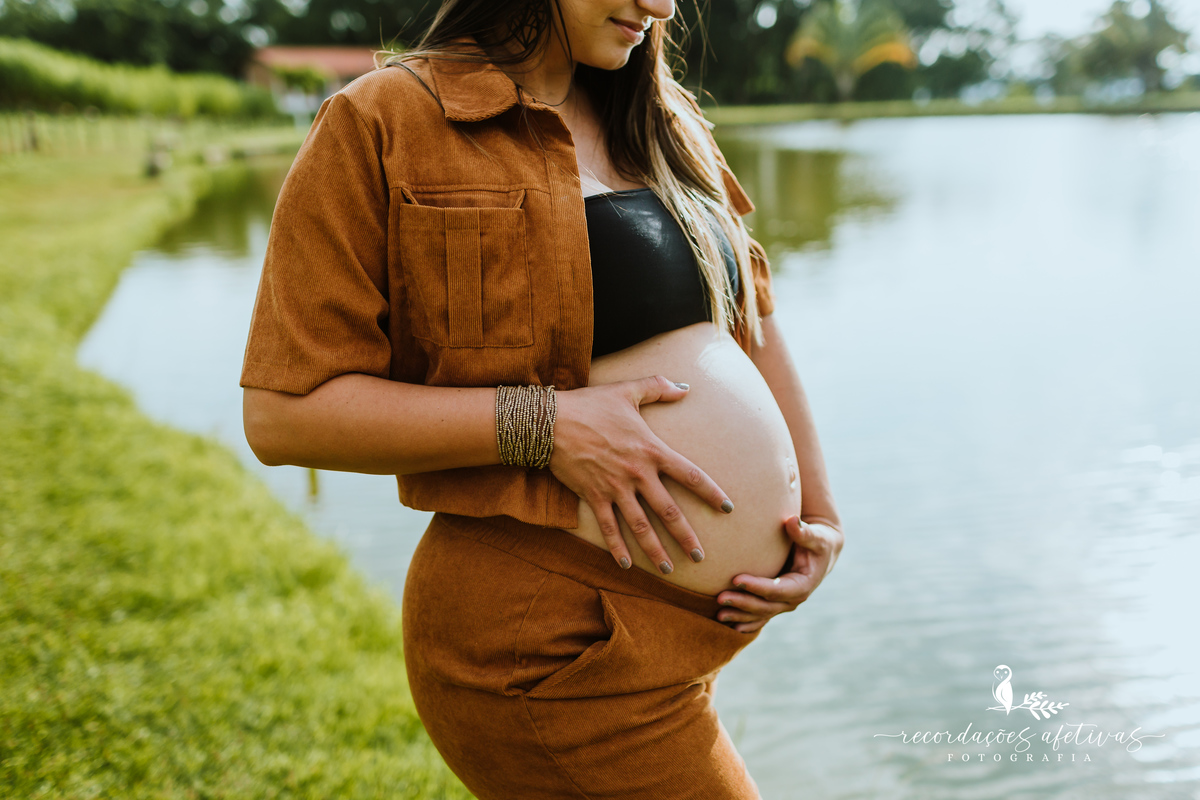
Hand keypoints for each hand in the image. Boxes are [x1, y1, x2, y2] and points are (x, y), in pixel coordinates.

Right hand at [549, 376, 733, 573]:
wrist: (550, 422)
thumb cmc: (590, 404)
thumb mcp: (627, 390)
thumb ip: (658, 388)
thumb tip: (685, 388)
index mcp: (651, 450)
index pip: (691, 475)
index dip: (712, 493)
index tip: (728, 508)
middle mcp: (637, 474)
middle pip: (669, 511)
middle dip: (686, 537)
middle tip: (700, 557)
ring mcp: (615, 488)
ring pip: (641, 526)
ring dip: (655, 550)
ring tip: (668, 570)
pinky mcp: (593, 497)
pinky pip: (608, 528)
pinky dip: (617, 547)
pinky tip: (626, 564)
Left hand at [716, 516, 843, 632]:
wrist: (821, 554)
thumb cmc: (818, 542)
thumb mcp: (816, 537)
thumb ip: (804, 532)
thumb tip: (792, 520)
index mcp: (803, 585)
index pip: (777, 590)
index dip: (757, 586)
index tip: (736, 579)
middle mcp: (794, 599)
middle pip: (766, 606)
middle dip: (743, 603)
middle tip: (720, 598)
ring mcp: (784, 604)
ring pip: (760, 614)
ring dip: (739, 615)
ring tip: (718, 614)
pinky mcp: (776, 604)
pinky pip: (760, 618)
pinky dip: (746, 623)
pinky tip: (730, 626)